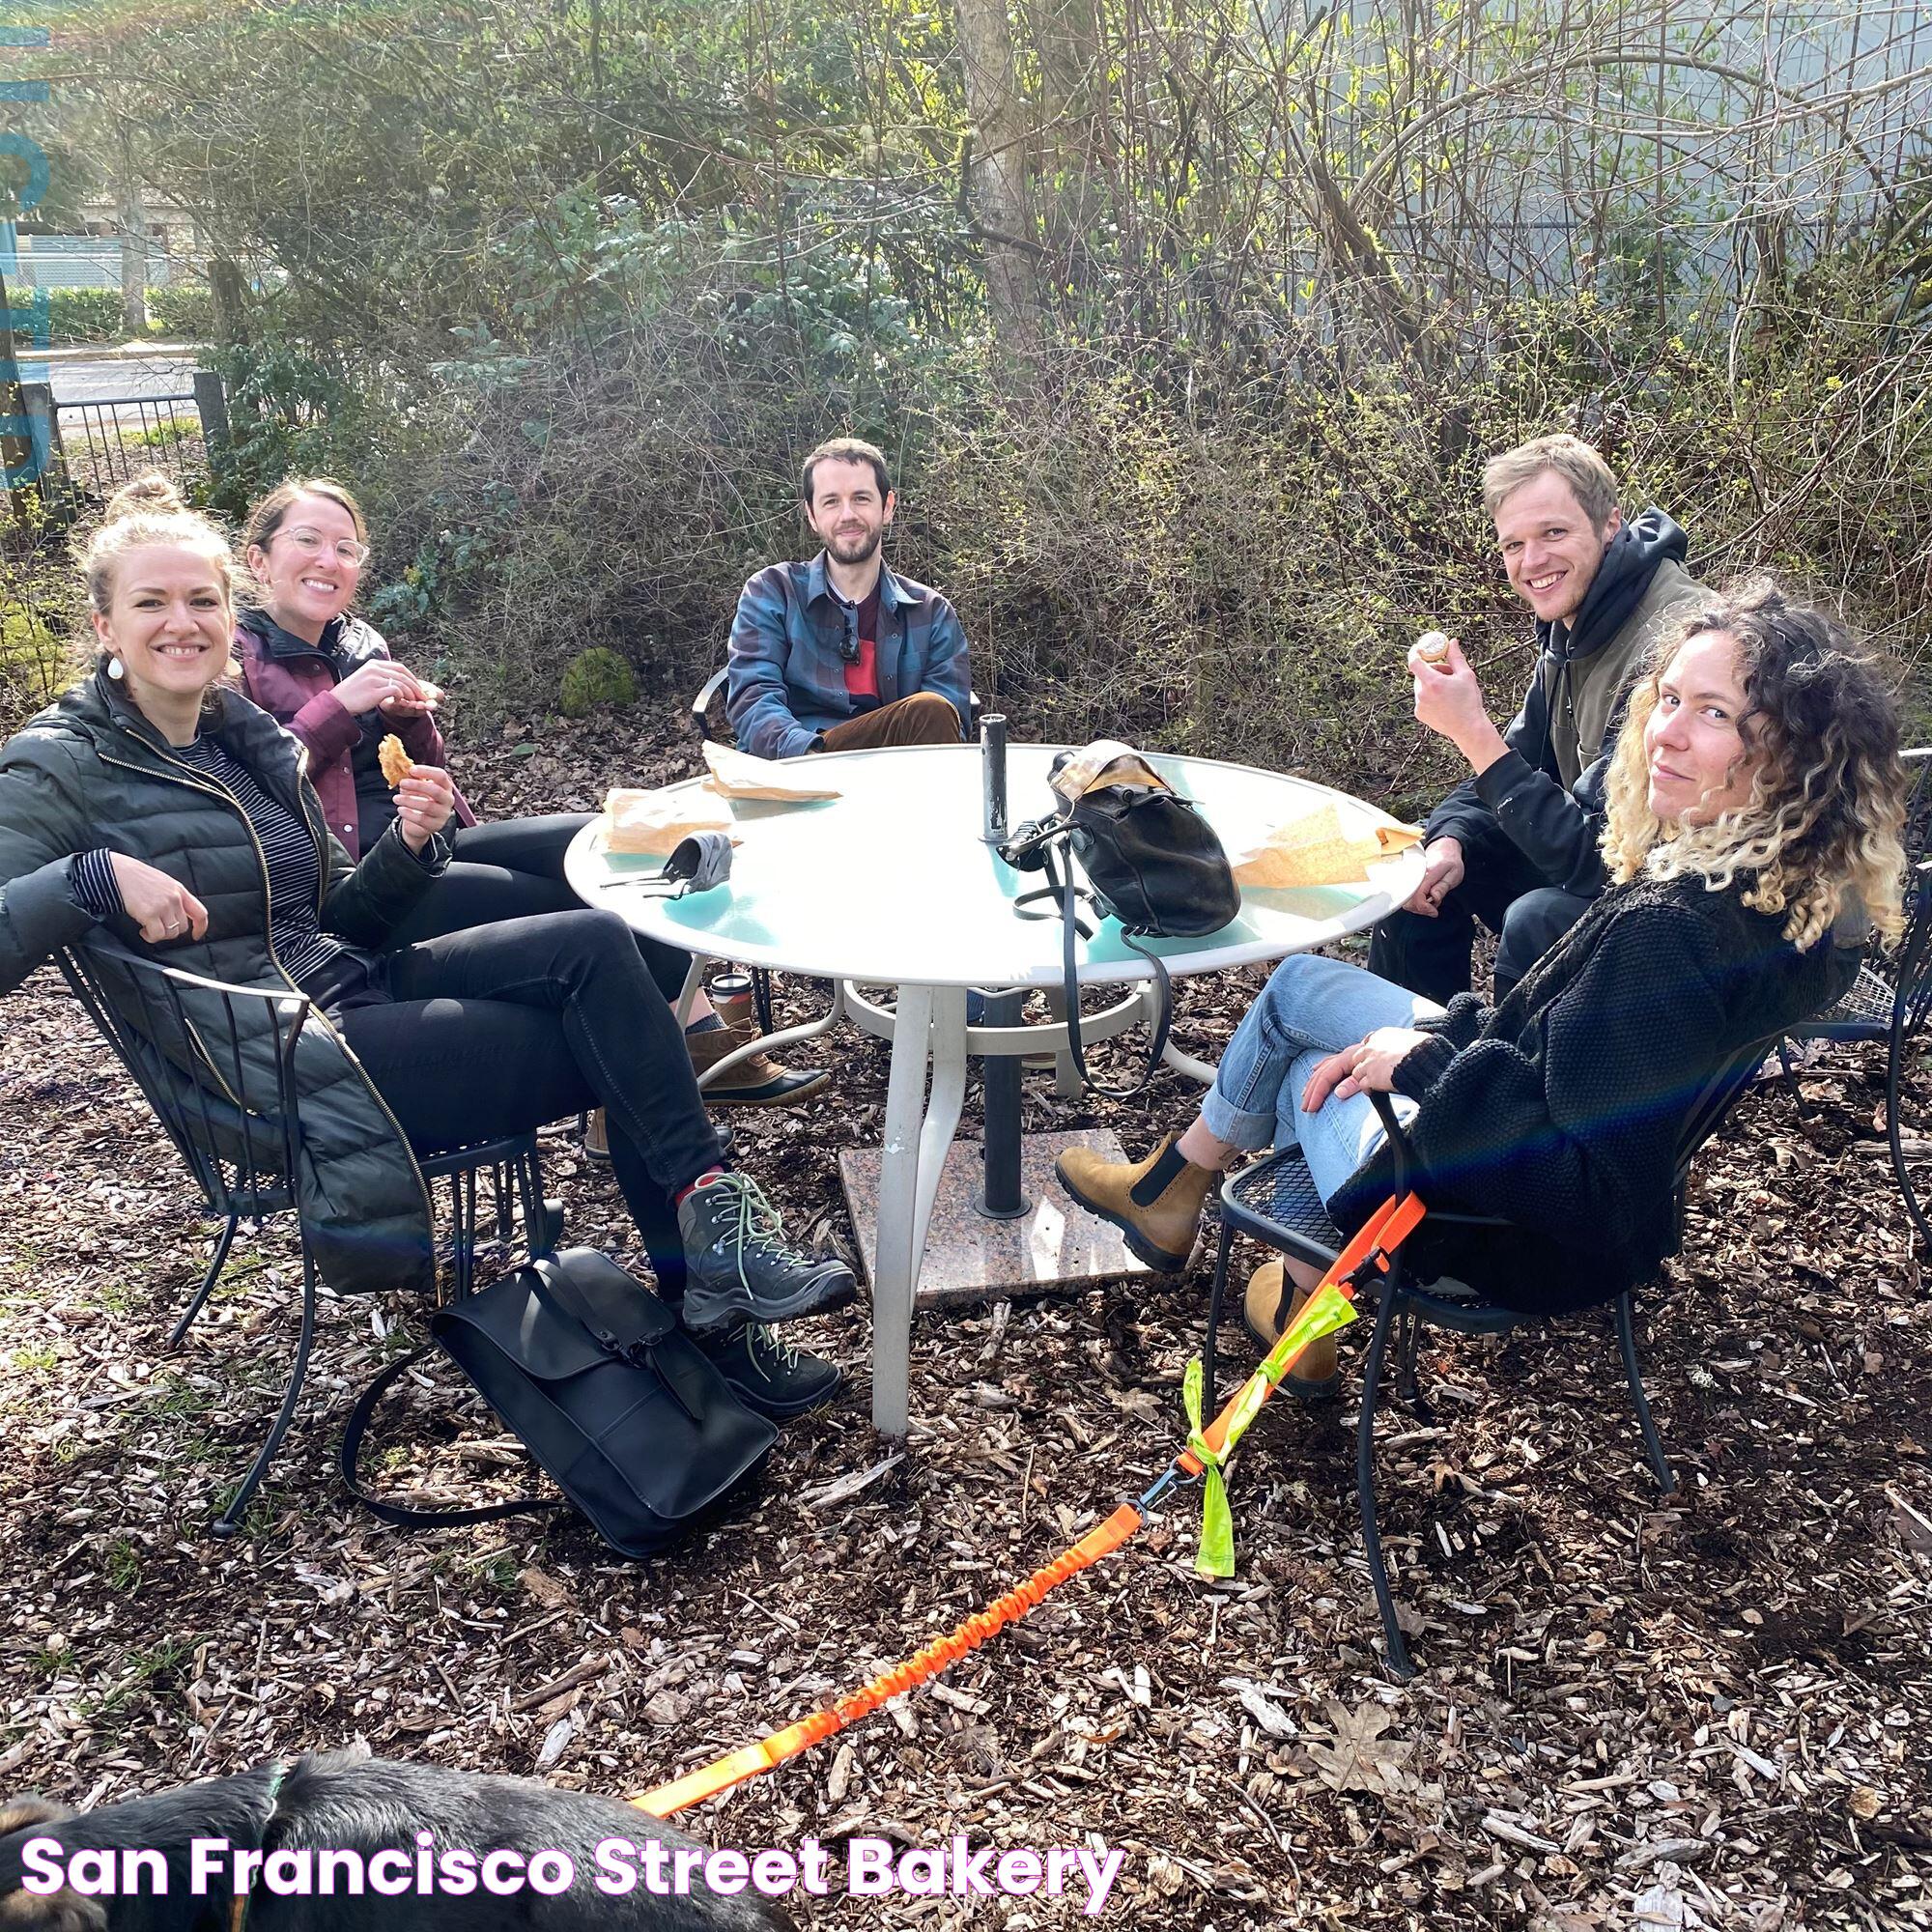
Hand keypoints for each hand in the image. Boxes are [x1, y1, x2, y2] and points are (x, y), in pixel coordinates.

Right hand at [109, 853, 208, 944]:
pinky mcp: (150, 913)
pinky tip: (143, 931)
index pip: (200, 913)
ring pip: (171, 933)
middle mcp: (175, 898)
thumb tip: (176, 914)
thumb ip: (173, 896)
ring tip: (148, 928)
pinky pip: (157, 935)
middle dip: (171, 931)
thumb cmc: (137, 878)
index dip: (200, 927)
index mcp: (179, 890)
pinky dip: (151, 937)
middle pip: (183, 927)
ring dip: (160, 935)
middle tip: (157, 927)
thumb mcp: (163, 882)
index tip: (196, 935)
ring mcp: (163, 906)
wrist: (118, 872)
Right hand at [334, 659, 428, 715]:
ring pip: (402, 682)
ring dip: (412, 693)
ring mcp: (375, 678)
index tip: (417, 687)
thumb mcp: (365, 679)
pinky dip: (403, 696)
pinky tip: (401, 702)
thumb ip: (379, 677)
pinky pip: (396, 690)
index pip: (399, 667)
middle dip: (416, 686)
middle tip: (423, 696)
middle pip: (403, 674)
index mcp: (373, 664)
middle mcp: (375, 668)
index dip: (411, 677)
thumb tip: (395, 682)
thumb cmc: (351, 695)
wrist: (337, 703)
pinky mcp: (375, 689)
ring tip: (415, 702)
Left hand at [392, 763, 455, 851]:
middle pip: (435, 790)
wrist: (420, 823)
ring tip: (396, 798)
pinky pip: (421, 819)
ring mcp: (443, 814)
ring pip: (428, 806)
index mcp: (445, 787)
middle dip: (417, 785)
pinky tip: (400, 809)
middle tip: (402, 783)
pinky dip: (408, 813)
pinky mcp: (435, 825)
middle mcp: (448, 800)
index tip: (411, 770)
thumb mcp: (417, 788)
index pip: (441, 776)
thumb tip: (403, 769)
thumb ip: (413, 778)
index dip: (426, 771)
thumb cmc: (420, 800)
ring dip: (409, 800)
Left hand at [1301, 1026, 1433, 1110]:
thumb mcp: (1404, 1056)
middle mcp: (1370, 1046)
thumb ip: (1385, 1066)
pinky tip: (1336, 1097)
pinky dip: (1346, 1088)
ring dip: (1320, 1090)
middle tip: (1305, 1097)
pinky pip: (1356, 1081)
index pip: (1346, 1053)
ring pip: (1337, 1072)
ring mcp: (1371, 1058)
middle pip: (1335, 1062)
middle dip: (1317, 1081)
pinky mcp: (1374, 1071)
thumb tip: (1369, 1085)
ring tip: (1310, 1106)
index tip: (1314, 1072)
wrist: (1434, 1059)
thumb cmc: (1428, 1059)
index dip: (1327, 1064)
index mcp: (1378, 1039)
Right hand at [1400, 836, 1463, 916]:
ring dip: (1418, 906)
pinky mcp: (1410, 881)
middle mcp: (1415, 877)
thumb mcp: (1454, 874)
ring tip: (1431, 901)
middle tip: (1434, 908)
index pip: (1417, 896)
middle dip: (1421, 909)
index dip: (1424, 908)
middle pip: (1409, 901)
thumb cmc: (1450, 861)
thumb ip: (1443, 887)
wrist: (1444, 849)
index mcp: (1426, 874)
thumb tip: (1434, 898)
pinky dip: (1416, 901)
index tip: (1434, 911)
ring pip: (1407, 901)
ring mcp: (1411, 879)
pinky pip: (1408, 896)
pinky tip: (1426, 897)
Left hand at [1408, 638, 1501, 767]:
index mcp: (1433, 682)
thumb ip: (1456, 657)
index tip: (1419, 648)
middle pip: (1421, 674)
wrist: (1468, 728)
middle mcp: (1422, 694)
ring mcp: (1419, 705)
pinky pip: (1422, 698)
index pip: (1415, 662)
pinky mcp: (1419, 714)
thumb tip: (1452, 642)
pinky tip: (1444, 702)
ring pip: (1421, 686)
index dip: (1415, 652)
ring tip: (1449, 690)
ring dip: (1431, 683)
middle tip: (1448, 673)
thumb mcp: (1466, 675)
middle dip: (1432, 670)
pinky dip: (1430, 696)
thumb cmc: (1469, 701)